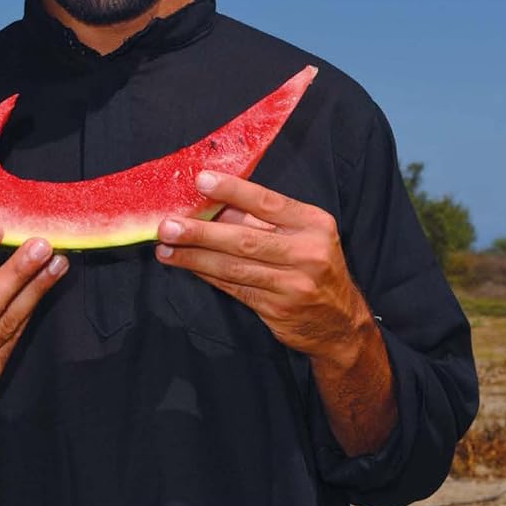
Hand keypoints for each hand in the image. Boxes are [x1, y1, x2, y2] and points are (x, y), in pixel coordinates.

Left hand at [155, 170, 372, 360]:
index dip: (233, 191)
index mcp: (314, 224)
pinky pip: (233, 287)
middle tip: (167, 225)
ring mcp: (292, 284)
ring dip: (194, 256)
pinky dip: (206, 274)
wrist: (341, 324)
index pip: (268, 202)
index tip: (201, 180)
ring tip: (164, 247)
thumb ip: (264, 220)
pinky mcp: (277, 309)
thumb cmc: (316, 268)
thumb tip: (215, 202)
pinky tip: (186, 265)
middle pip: (245, 240)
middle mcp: (307, 253)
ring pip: (234, 267)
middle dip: (201, 232)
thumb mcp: (304, 236)